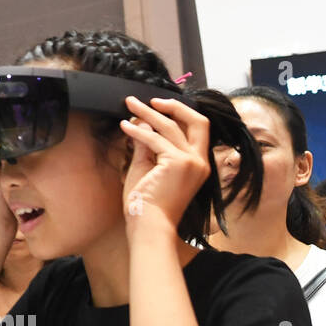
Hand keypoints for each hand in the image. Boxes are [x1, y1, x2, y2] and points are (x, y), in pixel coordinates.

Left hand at [120, 95, 210, 237]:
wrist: (150, 226)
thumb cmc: (147, 204)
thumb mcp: (148, 168)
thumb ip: (147, 146)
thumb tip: (141, 123)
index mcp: (199, 164)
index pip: (197, 130)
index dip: (179, 114)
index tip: (157, 107)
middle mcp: (201, 161)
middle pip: (197, 121)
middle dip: (173, 105)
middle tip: (149, 99)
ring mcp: (192, 162)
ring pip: (170, 126)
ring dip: (147, 113)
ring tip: (129, 105)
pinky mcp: (178, 163)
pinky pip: (154, 139)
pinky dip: (137, 130)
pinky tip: (124, 126)